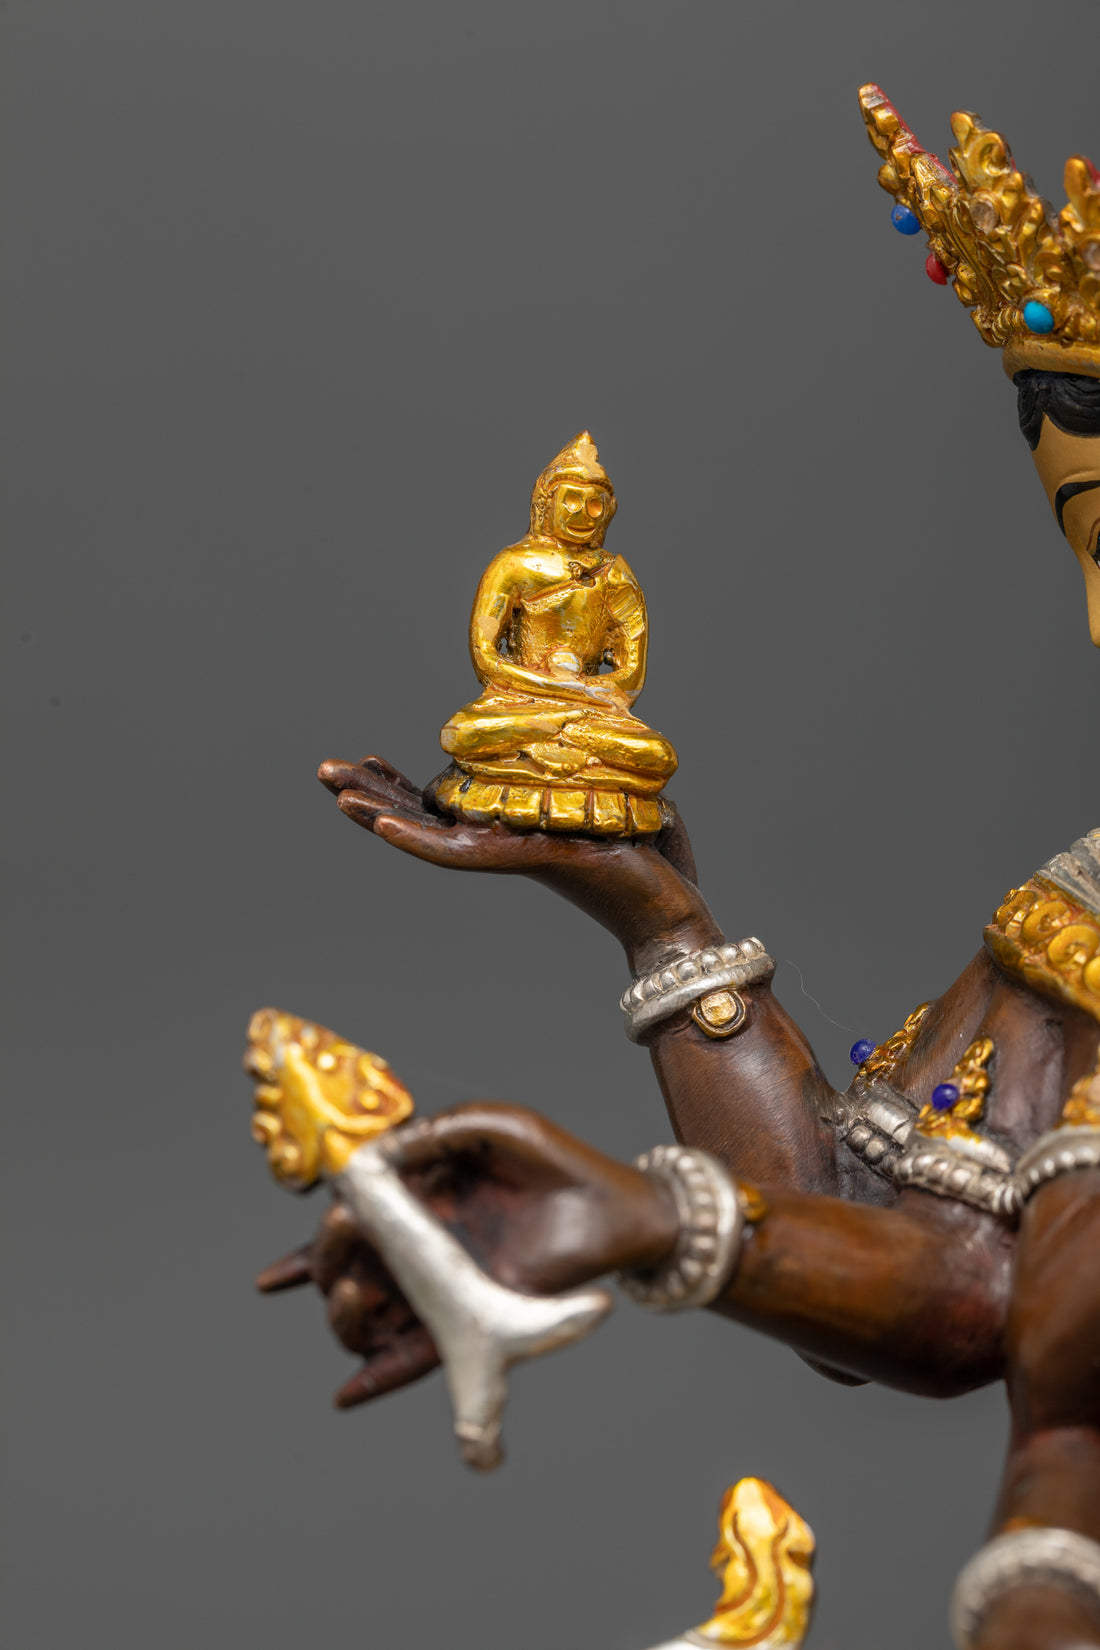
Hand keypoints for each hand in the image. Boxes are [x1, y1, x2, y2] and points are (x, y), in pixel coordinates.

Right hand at [257, 1103, 678, 1407]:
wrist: (612, 1210)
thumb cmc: (557, 1160)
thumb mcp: (498, 1126)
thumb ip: (438, 1130)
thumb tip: (375, 1151)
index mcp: (422, 1195)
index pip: (356, 1211)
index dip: (330, 1218)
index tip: (328, 1215)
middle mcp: (424, 1243)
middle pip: (350, 1264)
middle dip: (322, 1263)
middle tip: (331, 1254)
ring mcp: (442, 1284)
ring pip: (370, 1311)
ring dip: (342, 1315)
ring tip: (349, 1299)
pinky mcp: (467, 1320)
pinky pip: (413, 1356)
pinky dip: (378, 1377)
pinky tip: (346, 1393)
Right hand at [316, 755, 720, 971]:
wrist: (674, 907)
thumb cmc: (651, 859)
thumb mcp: (613, 797)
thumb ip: (590, 769)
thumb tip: (593, 733)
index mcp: (515, 828)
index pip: (444, 804)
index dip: (402, 782)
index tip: (368, 758)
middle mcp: (502, 843)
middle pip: (421, 816)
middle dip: (371, 791)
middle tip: (324, 770)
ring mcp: (507, 854)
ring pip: (427, 834)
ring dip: (376, 811)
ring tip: (335, 791)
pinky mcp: (523, 859)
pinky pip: (459, 853)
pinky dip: (417, 840)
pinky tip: (380, 823)